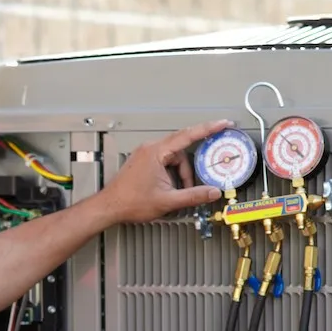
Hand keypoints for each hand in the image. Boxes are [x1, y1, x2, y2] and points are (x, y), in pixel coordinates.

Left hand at [98, 120, 231, 224]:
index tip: (222, 123)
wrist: (109, 207)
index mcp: (156, 152)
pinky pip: (164, 162)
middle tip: (199, 179)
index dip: (208, 128)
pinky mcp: (143, 162)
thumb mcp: (168, 201)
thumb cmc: (130, 202)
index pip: (188, 135)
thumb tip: (212, 192)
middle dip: (190, 169)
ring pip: (173, 159)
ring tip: (179, 191)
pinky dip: (171, 174)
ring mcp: (145, 154)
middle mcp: (150, 149)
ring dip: (180, 175)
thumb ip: (194, 196)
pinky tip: (170, 189)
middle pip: (181, 151)